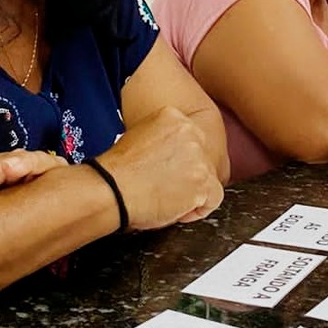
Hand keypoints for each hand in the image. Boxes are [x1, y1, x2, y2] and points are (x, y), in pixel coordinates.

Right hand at [98, 106, 224, 230]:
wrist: (112, 189)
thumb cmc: (118, 171)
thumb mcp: (139, 136)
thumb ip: (162, 141)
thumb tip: (172, 158)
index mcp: (173, 116)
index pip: (191, 139)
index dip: (180, 160)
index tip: (167, 171)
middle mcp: (191, 131)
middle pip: (202, 156)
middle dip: (187, 173)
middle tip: (167, 186)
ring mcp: (199, 156)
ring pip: (209, 176)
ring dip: (192, 191)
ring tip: (167, 198)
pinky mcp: (203, 181)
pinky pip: (215, 197)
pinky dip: (199, 208)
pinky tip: (178, 210)